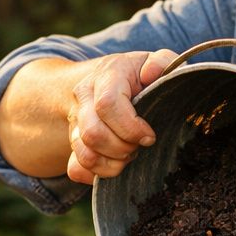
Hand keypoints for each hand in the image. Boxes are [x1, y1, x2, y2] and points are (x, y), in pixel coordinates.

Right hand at [65, 49, 175, 183]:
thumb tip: (151, 73)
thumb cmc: (140, 75)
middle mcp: (85, 96)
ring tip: (129, 154)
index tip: (149, 136)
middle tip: (139, 146)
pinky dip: (97, 174)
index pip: (107, 105)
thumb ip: (163, 62)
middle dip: (123, 148)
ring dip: (113, 163)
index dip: (130, 127)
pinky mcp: (73, 142)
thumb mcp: (156, 61)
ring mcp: (76, 120)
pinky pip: (76, 168)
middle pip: (93, 133)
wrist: (107, 80)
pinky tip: (114, 164)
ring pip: (85, 154)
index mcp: (106, 75)